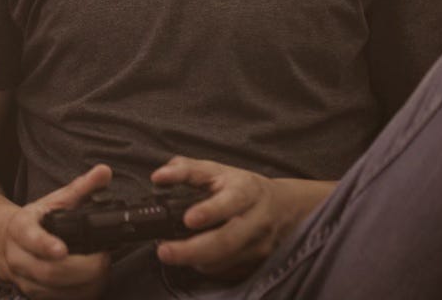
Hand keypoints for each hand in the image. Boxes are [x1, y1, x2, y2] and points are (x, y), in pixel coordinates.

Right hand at [0, 163, 112, 298]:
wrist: (5, 243)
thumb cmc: (36, 221)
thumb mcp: (54, 201)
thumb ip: (81, 187)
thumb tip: (105, 171)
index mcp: (21, 228)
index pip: (31, 238)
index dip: (45, 245)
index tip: (61, 249)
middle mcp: (19, 257)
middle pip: (50, 272)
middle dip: (83, 269)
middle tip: (103, 258)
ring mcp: (25, 279)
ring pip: (57, 291)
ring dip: (86, 283)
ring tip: (102, 268)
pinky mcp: (33, 295)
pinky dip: (82, 293)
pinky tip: (94, 282)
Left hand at [150, 157, 299, 279]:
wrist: (283, 207)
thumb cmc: (242, 187)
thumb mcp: (217, 170)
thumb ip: (185, 170)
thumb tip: (158, 177)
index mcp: (247, 191)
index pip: (231, 201)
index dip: (210, 211)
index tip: (189, 219)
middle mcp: (256, 220)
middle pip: (226, 240)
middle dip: (192, 250)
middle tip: (165, 251)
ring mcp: (259, 245)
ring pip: (224, 260)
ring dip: (195, 260)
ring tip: (172, 253)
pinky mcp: (258, 263)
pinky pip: (227, 270)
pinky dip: (206, 266)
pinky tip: (193, 258)